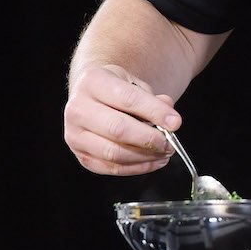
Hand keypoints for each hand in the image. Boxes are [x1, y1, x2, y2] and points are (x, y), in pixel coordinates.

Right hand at [63, 64, 182, 175]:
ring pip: (113, 153)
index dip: (154, 112)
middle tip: (170, 143)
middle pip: (117, 129)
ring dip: (145, 156)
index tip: (176, 122)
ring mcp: (74, 134)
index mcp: (92, 82)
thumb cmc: (115, 90)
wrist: (91, 96)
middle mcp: (78, 108)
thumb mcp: (134, 83)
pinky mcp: (80, 155)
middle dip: (149, 139)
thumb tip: (170, 120)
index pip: (127, 99)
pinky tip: (153, 161)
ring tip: (164, 152)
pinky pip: (111, 168)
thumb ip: (153, 99)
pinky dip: (136, 167)